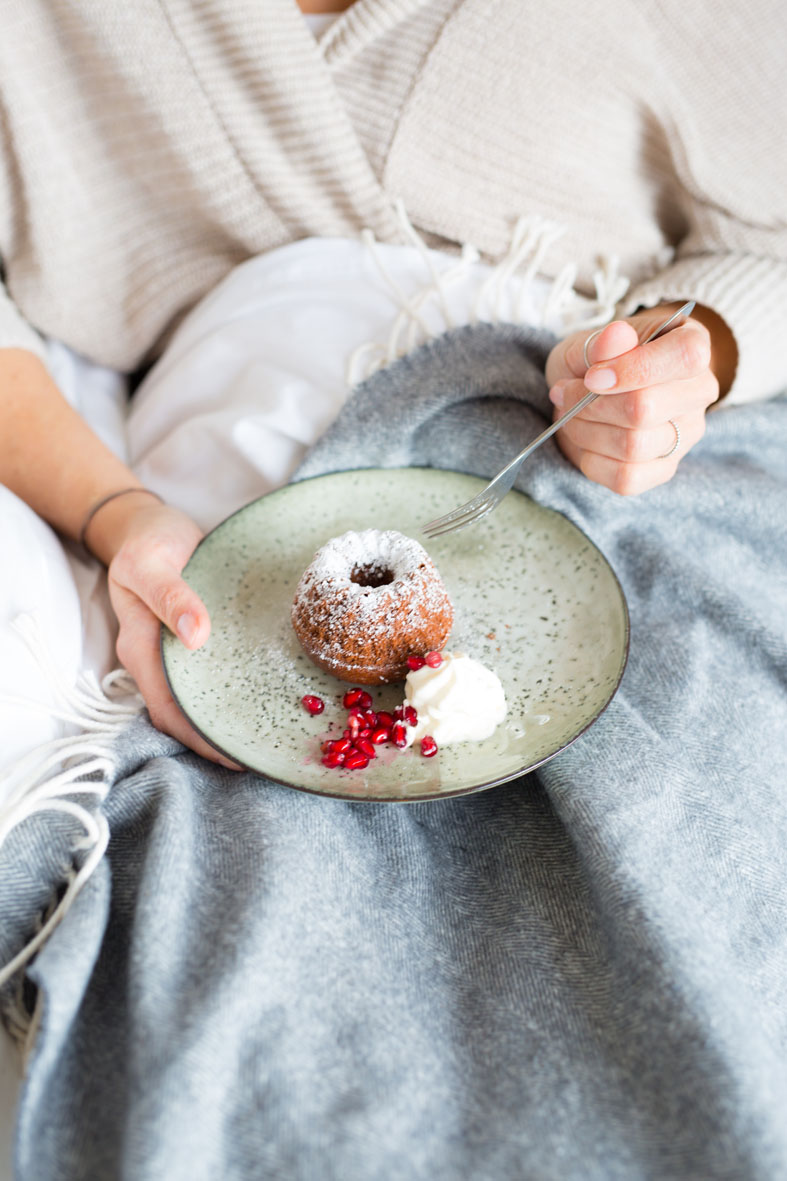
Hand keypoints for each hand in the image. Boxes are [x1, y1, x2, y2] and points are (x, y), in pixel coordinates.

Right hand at [97, 496, 240, 767]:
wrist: (145, 526)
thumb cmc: (148, 543)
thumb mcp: (152, 562)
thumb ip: (171, 596)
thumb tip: (196, 636)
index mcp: (140, 649)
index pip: (168, 710)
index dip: (198, 739)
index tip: (235, 755)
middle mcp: (155, 659)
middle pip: (183, 716)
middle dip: (216, 740)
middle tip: (262, 754)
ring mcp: (174, 653)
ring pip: (197, 700)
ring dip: (226, 719)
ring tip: (269, 734)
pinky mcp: (193, 642)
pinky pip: (210, 676)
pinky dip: (232, 691)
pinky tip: (264, 694)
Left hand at [545, 304, 719, 494]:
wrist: (589, 393)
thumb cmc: (595, 362)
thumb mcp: (589, 343)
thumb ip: (602, 342)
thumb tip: (616, 335)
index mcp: (692, 344)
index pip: (684, 356)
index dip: (633, 369)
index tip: (592, 376)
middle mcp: (699, 391)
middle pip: (646, 409)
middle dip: (590, 405)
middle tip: (565, 394)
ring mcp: (687, 434)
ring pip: (633, 446)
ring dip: (585, 432)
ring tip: (570, 416)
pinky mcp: (666, 468)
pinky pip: (627, 478)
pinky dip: (593, 462)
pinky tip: (585, 442)